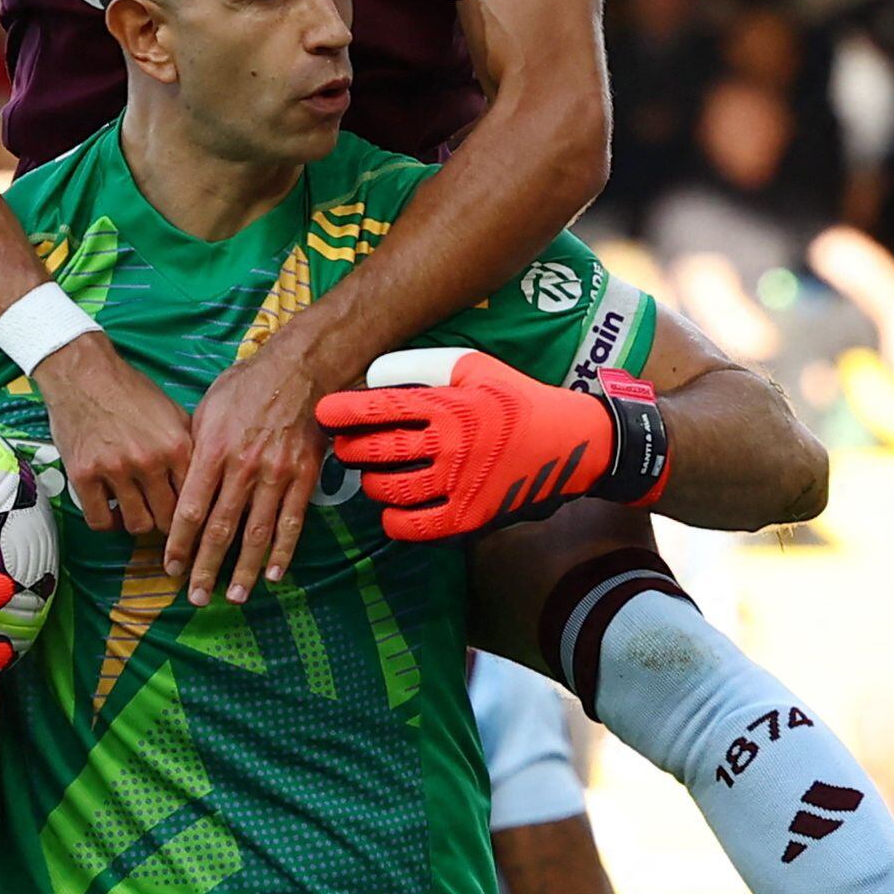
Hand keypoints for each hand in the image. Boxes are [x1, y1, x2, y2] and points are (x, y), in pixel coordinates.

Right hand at [38, 334, 187, 539]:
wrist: (84, 373)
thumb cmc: (128, 390)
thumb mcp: (173, 413)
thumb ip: (189, 447)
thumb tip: (206, 480)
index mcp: (177, 446)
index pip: (195, 500)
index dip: (193, 515)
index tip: (189, 522)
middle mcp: (149, 461)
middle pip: (168, 519)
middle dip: (166, 522)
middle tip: (160, 516)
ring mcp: (115, 469)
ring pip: (136, 524)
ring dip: (137, 522)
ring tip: (135, 510)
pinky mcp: (84, 475)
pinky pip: (99, 520)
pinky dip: (107, 521)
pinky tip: (110, 510)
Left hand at [170, 338, 331, 600]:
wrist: (299, 369)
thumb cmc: (246, 386)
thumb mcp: (206, 410)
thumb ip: (194, 451)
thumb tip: (180, 487)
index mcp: (214, 452)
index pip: (191, 510)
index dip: (179, 543)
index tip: (169, 567)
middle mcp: (243, 469)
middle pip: (221, 529)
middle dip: (206, 567)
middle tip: (194, 597)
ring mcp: (276, 476)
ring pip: (257, 533)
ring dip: (244, 570)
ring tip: (234, 597)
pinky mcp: (304, 478)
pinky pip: (291, 522)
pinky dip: (283, 551)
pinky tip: (273, 574)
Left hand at [318, 347, 666, 545]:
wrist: (571, 443)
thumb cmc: (516, 398)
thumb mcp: (473, 367)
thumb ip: (422, 366)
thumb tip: (375, 375)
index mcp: (448, 405)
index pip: (380, 408)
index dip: (343, 411)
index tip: (321, 412)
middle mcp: (450, 444)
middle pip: (376, 451)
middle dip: (350, 449)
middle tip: (345, 447)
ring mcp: (459, 484)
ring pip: (389, 489)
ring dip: (370, 483)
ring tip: (370, 476)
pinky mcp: (470, 516)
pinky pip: (415, 527)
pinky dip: (394, 521)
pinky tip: (392, 511)